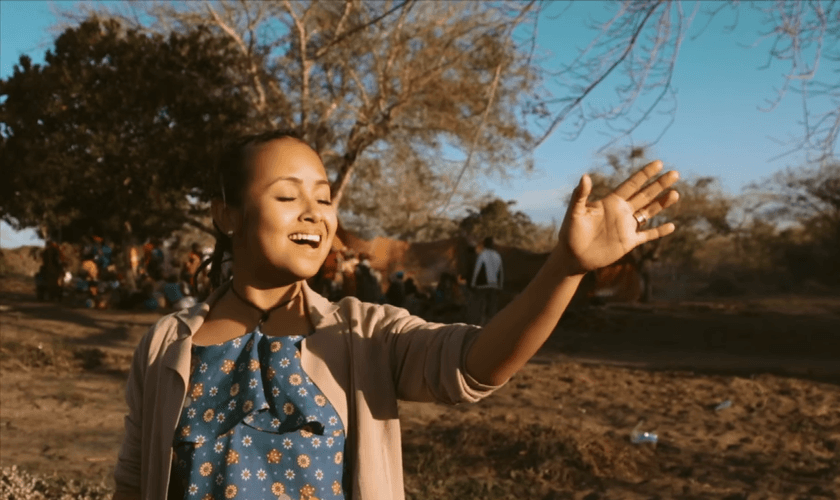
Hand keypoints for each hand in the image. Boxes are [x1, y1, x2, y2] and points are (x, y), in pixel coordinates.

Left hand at [555, 160, 679, 274]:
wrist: (572, 256)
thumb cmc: (570, 232)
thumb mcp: (574, 212)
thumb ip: (580, 195)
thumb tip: (585, 176)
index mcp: (610, 202)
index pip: (631, 184)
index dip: (645, 174)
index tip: (658, 163)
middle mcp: (621, 212)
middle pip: (644, 195)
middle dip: (659, 185)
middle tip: (675, 173)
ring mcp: (626, 226)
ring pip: (649, 212)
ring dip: (662, 204)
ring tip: (676, 193)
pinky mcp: (628, 242)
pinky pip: (647, 235)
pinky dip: (659, 231)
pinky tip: (671, 226)